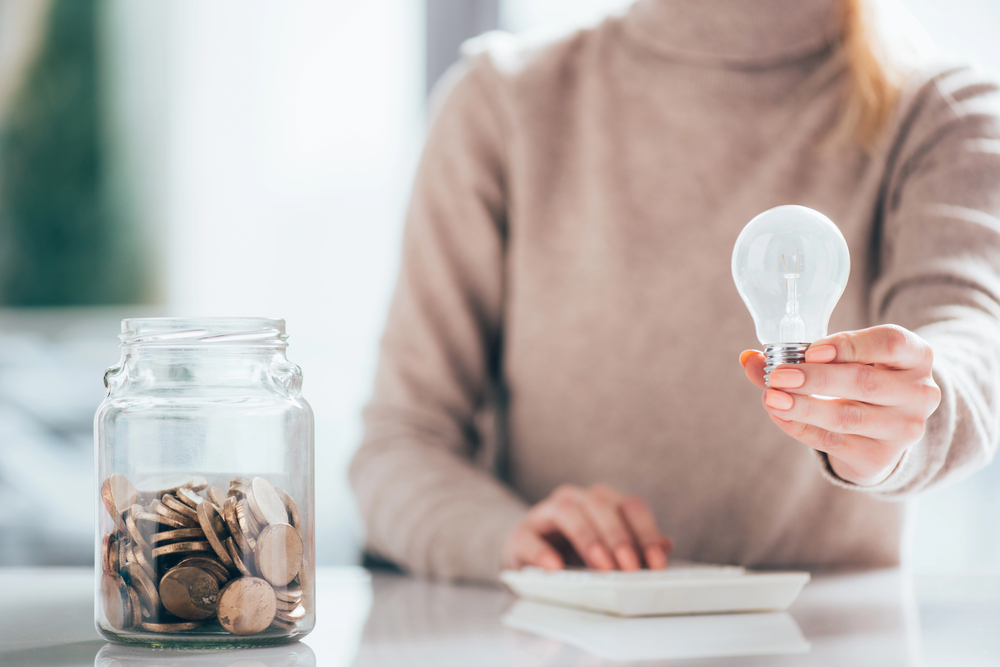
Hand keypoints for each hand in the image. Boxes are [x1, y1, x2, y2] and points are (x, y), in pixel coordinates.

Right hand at [502, 483, 672, 571]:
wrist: (527, 554)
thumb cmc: (574, 552)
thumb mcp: (608, 551)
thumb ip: (636, 547)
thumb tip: (666, 545)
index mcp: (602, 501)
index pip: (630, 506)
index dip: (646, 533)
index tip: (656, 562)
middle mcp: (575, 499)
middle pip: (601, 505)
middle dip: (619, 537)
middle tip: (629, 567)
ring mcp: (545, 513)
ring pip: (567, 511)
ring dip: (588, 538)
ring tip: (601, 566)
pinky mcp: (521, 533)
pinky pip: (529, 537)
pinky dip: (542, 552)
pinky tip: (554, 567)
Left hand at [741, 324, 941, 485]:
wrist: (883, 427)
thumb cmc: (859, 378)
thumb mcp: (843, 360)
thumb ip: (798, 355)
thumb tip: (748, 358)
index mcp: (917, 356)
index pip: (892, 343)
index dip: (850, 345)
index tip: (812, 351)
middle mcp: (920, 393)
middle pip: (864, 382)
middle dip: (816, 378)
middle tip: (777, 375)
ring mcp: (904, 429)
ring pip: (847, 416)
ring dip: (803, 406)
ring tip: (771, 397)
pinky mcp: (880, 457)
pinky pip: (833, 441)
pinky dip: (801, 427)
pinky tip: (778, 414)